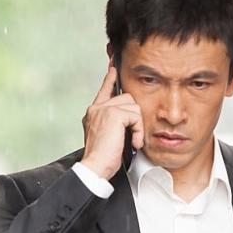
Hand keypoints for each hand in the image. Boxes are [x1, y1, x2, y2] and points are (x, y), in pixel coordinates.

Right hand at [81, 64, 143, 179]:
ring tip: (131, 141)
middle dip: (135, 117)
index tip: (113, 66)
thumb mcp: (108, 137)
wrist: (95, 166)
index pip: (104, 89)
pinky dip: (138, 130)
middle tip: (133, 136)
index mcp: (94, 112)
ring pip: (134, 106)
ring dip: (137, 126)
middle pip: (127, 98)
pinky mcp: (114, 114)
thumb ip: (114, 124)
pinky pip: (136, 116)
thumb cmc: (102, 158)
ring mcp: (104, 109)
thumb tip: (129, 120)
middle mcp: (96, 108)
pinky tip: (133, 142)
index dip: (110, 77)